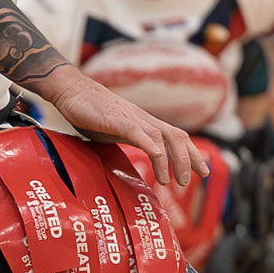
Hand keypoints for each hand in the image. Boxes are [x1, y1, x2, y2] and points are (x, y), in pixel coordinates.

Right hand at [39, 67, 207, 188]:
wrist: (71, 90)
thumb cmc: (89, 111)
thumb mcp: (112, 133)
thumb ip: (126, 144)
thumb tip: (127, 165)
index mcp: (144, 124)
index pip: (176, 137)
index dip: (192, 154)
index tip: (202, 171)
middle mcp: (144, 120)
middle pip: (176, 137)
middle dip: (188, 160)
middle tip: (190, 181)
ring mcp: (131, 118)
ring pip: (161, 137)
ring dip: (169, 160)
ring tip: (170, 182)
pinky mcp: (115, 119)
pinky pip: (137, 132)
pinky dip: (149, 145)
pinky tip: (156, 157)